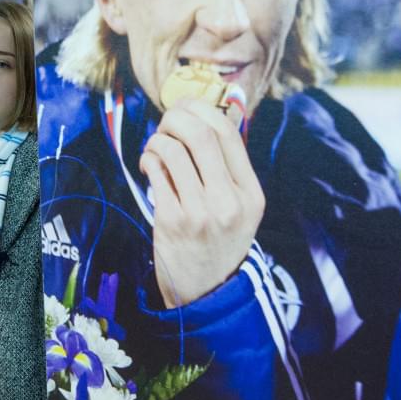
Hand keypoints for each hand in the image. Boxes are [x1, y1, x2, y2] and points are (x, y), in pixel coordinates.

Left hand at [140, 99, 264, 307]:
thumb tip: (204, 117)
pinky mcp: (173, 222)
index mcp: (252, 195)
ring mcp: (201, 213)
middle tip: (166, 122)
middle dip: (177, 118)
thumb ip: (227, 170)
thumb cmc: (218, 241)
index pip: (229, 135)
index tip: (187, 107)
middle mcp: (230, 203)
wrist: (207, 292)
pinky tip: (150, 165)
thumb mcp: (239, 209)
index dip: (204, 110)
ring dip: (158, 140)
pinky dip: (149, 159)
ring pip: (174, 150)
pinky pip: (156, 172)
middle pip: (201, 136)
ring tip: (156, 148)